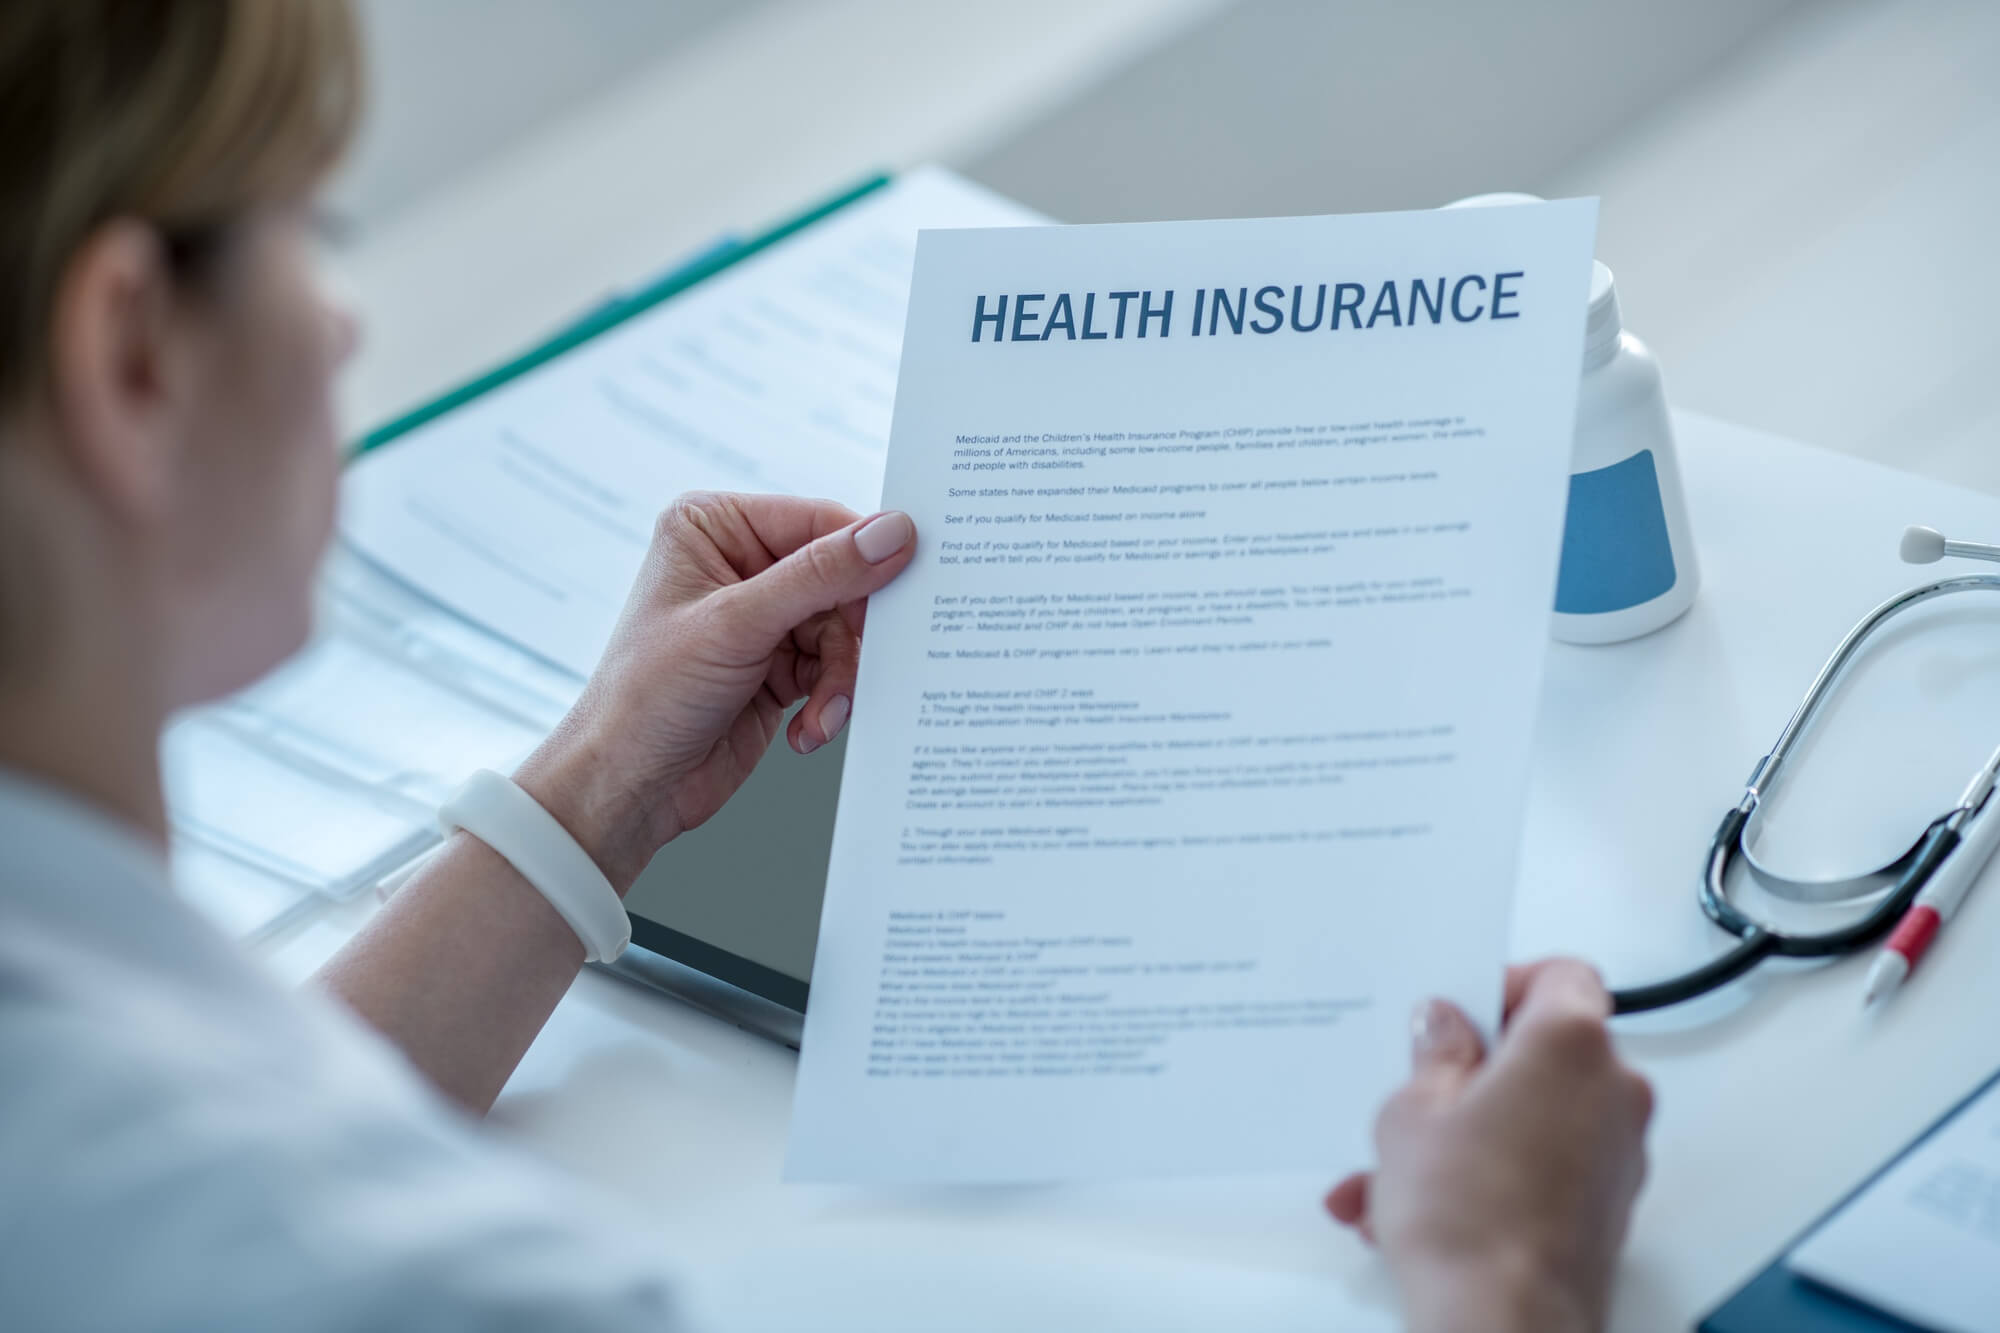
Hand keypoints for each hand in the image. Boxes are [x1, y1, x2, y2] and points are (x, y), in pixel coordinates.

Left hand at [513, 491, 915, 889]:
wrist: (628, 787)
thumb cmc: (646, 696)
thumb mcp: (737, 624)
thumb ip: (820, 576)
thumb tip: (890, 533)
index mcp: (715, 527)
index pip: (817, 521)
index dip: (865, 553)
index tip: (910, 578)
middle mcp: (739, 565)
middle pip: (840, 580)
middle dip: (850, 634)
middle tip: (858, 664)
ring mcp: (761, 619)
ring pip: (843, 632)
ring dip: (840, 679)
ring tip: (823, 713)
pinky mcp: (778, 668)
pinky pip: (834, 670)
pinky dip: (830, 702)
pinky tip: (809, 728)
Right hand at [1324, 960, 1652, 1332]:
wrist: (1502, 1325)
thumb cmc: (1468, 1221)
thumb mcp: (1412, 1110)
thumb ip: (1435, 1054)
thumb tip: (1446, 1029)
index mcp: (1571, 1041)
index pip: (1560, 972)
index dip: (1504, 985)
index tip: (1458, 1015)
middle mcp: (1613, 1090)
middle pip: (1546, 1048)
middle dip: (1475, 1069)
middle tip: (1421, 1088)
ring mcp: (1619, 1152)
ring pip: (1536, 1113)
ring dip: (1470, 1131)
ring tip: (1397, 1171)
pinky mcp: (1608, 1203)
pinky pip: (1544, 1162)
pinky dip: (1493, 1172)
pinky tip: (1425, 1206)